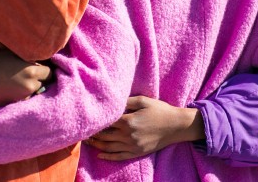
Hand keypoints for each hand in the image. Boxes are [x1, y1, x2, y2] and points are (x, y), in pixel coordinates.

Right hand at [0, 51, 50, 107]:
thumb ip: (28, 58)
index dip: (45, 70)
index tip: (40, 69)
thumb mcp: (11, 54)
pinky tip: (14, 91)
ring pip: (36, 93)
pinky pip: (26, 100)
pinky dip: (24, 96)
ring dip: (32, 89)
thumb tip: (41, 59)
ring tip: (20, 83)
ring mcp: (23, 97)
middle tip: (31, 76)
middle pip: (45, 84)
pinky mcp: (16, 105)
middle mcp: (30, 85)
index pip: (50, 72)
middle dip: (40, 80)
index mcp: (31, 70)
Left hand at [85, 96, 203, 160]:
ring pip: (109, 147)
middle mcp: (128, 135)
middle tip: (82, 132)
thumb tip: (112, 103)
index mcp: (128, 120)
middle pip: (104, 136)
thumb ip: (126, 101)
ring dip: (96, 145)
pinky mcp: (137, 152)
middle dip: (92, 134)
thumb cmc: (160, 110)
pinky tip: (100, 155)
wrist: (176, 126)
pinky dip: (108, 157)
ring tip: (87, 141)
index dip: (95, 122)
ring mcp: (133, 145)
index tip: (87, 120)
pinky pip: (119, 156)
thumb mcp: (143, 100)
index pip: (106, 122)